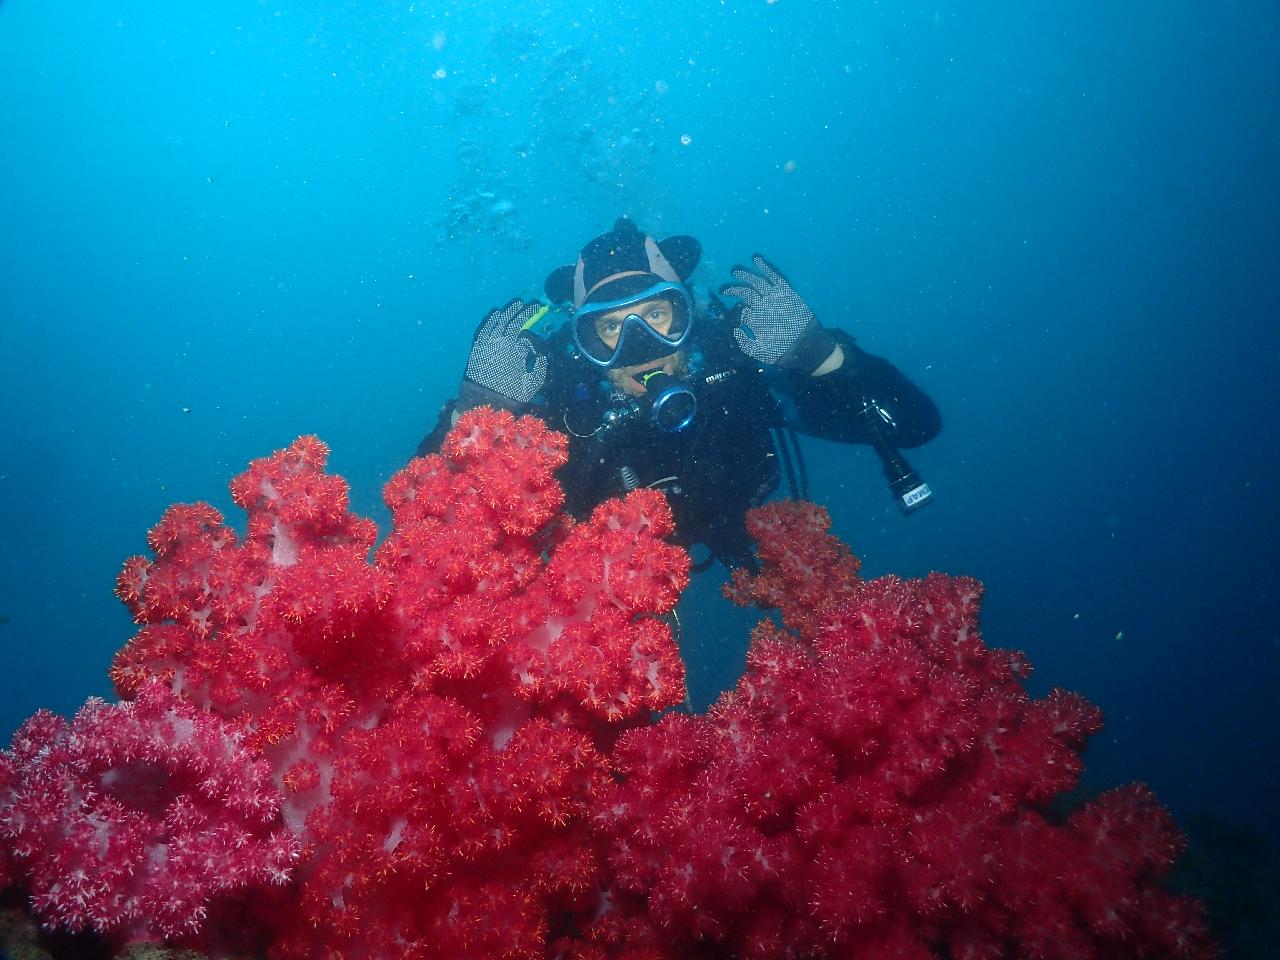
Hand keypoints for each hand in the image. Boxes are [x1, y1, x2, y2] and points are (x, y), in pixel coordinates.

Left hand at [460, 299, 548, 409]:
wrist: (484, 401)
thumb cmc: (510, 394)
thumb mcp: (533, 382)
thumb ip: (540, 364)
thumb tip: (538, 350)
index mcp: (515, 349)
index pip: (524, 326)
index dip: (531, 316)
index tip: (538, 308)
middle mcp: (500, 342)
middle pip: (511, 319)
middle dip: (522, 310)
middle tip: (531, 303)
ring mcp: (487, 343)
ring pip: (497, 321)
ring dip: (507, 311)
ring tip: (515, 304)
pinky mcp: (477, 347)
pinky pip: (484, 328)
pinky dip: (490, 319)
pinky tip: (495, 313)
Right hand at [720, 255, 834, 371]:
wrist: (808, 346)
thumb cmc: (783, 351)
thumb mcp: (759, 352)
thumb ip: (744, 341)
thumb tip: (736, 328)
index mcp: (757, 318)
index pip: (740, 305)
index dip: (734, 307)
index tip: (730, 311)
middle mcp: (765, 304)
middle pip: (746, 291)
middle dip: (733, 288)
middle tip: (723, 289)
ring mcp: (777, 295)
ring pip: (758, 280)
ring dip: (745, 274)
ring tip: (735, 270)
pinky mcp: (788, 291)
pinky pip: (775, 276)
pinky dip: (766, 266)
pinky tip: (756, 259)